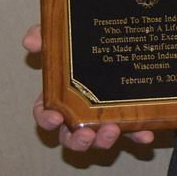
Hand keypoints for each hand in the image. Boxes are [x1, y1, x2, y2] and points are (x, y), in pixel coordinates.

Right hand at [24, 24, 153, 148]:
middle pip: (72, 137)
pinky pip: (133, 131)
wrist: (122, 34)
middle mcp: (81, 113)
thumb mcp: (65, 34)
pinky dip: (138, 134)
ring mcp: (105, 117)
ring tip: (112, 129)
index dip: (47, 120)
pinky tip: (146, 133)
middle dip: (77, 141)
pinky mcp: (129, 117)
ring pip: (99, 139)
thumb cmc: (84, 43)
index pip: (46, 115)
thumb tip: (30, 41)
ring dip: (104, 141)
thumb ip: (45, 35)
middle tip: (86, 134)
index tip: (55, 117)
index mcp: (60, 97)